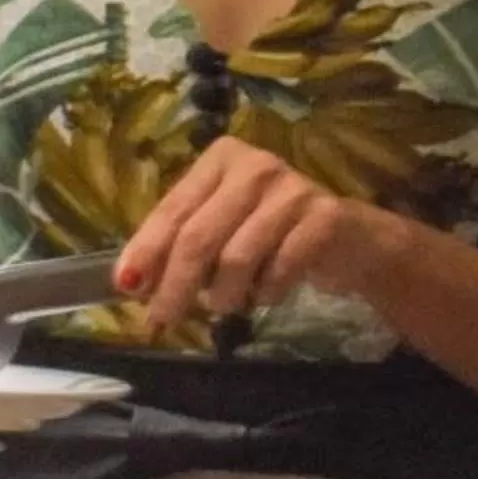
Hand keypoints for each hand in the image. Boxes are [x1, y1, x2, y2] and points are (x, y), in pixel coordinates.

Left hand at [114, 140, 390, 335]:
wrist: (350, 240)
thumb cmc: (270, 235)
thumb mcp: (219, 232)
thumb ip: (177, 246)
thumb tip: (131, 281)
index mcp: (220, 160)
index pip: (173, 210)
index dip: (146, 250)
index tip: (127, 286)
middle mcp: (255, 165)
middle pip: (199, 235)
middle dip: (175, 284)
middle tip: (162, 318)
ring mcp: (293, 189)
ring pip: (237, 257)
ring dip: (224, 294)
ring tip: (224, 305)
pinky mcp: (325, 217)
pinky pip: (279, 270)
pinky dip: (265, 293)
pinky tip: (265, 293)